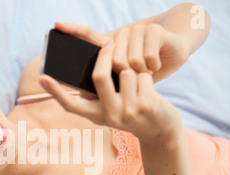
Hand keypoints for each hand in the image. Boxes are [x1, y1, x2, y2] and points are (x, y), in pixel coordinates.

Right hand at [40, 23, 181, 142]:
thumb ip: (100, 95)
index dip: (56, 91)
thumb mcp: (112, 109)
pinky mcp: (146, 106)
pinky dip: (147, 77)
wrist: (160, 131)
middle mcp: (109, 116)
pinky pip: (142, 76)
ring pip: (125, 72)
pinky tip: (149, 89)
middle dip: (105, 56)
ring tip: (137, 82)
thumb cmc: (133, 112)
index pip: (71, 105)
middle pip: (99, 76)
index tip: (42, 78)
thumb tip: (94, 67)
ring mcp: (127, 112)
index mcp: (96, 116)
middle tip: (108, 44)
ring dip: (133, 71)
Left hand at [53, 22, 188, 82]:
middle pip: (110, 59)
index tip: (56, 25)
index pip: (88, 34)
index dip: (73, 29)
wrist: (173, 63)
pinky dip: (152, 68)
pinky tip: (156, 67)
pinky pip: (147, 58)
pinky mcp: (154, 31)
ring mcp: (137, 30)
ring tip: (146, 76)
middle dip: (122, 77)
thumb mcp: (122, 86)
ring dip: (139, 76)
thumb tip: (79, 93)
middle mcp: (121, 34)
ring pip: (128, 62)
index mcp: (110, 46)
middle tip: (133, 81)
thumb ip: (102, 87)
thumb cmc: (143, 83)